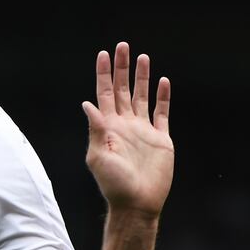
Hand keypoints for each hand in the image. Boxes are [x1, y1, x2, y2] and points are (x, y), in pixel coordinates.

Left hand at [82, 42, 172, 216]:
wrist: (137, 204)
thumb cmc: (113, 184)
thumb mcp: (99, 157)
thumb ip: (95, 130)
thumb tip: (86, 104)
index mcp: (107, 127)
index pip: (103, 93)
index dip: (103, 73)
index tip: (103, 54)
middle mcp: (124, 124)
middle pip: (122, 89)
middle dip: (122, 68)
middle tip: (123, 46)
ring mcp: (143, 131)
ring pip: (141, 97)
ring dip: (141, 78)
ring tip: (142, 57)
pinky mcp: (161, 139)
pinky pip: (162, 113)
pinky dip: (163, 97)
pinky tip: (163, 82)